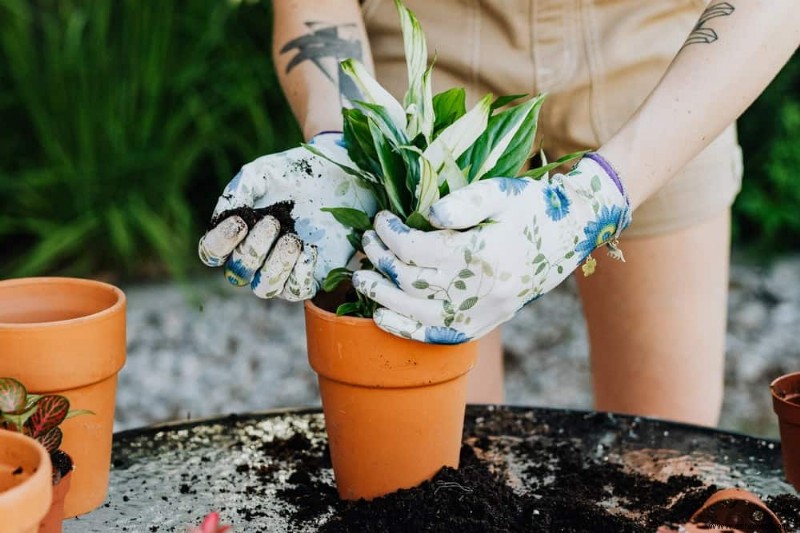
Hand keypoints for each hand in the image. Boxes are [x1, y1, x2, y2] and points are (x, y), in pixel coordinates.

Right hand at [198, 132, 375, 299]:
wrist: (338, 175)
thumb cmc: (295, 174)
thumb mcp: (263, 173)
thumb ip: (239, 189)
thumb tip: (222, 215)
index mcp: (237, 234)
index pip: (212, 253)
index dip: (220, 243)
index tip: (239, 222)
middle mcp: (255, 259)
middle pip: (238, 273)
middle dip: (253, 249)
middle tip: (273, 222)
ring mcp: (282, 270)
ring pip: (265, 289)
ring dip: (276, 265)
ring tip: (293, 239)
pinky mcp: (311, 276)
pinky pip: (297, 291)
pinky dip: (301, 273)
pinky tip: (310, 248)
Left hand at [352, 154, 630, 342]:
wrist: (569, 235)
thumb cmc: (530, 208)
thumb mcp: (500, 192)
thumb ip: (464, 201)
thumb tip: (427, 215)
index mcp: (481, 253)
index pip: (416, 248)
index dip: (390, 233)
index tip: (381, 219)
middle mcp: (480, 289)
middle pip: (410, 280)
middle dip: (380, 260)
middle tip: (366, 242)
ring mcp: (482, 312)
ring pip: (417, 311)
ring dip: (382, 295)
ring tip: (361, 278)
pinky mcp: (483, 324)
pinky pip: (438, 335)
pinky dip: (406, 329)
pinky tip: (382, 317)